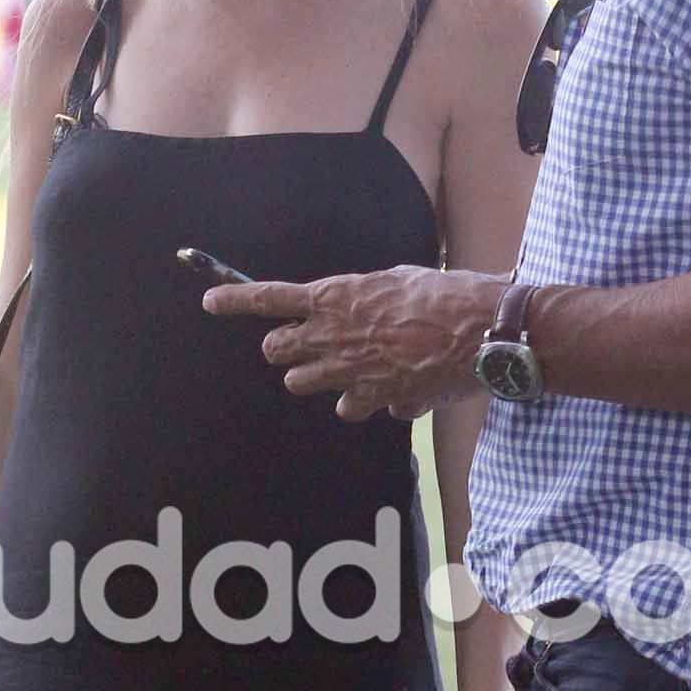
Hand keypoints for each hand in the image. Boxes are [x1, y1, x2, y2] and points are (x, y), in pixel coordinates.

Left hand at [204, 266, 507, 421]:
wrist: (480, 330)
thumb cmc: (446, 295)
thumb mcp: (398, 282)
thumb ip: (367, 302)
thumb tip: (364, 322)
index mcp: (334, 295)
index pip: (267, 298)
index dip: (233, 300)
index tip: (210, 302)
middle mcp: (331, 334)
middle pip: (275, 348)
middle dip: (284, 348)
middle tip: (306, 345)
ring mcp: (347, 370)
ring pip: (299, 382)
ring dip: (313, 377)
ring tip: (342, 368)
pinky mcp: (370, 399)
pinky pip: (345, 408)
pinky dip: (358, 402)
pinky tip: (383, 391)